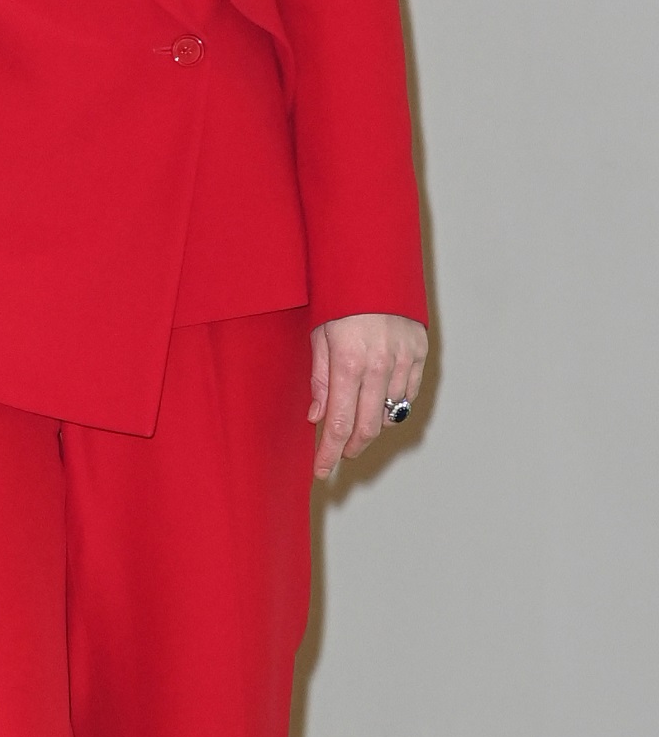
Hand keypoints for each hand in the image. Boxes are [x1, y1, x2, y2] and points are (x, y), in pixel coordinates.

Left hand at [308, 313, 427, 479]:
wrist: (376, 265)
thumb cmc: (341, 298)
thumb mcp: (319, 335)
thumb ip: (320, 378)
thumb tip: (317, 417)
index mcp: (348, 363)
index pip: (338, 423)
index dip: (329, 453)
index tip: (322, 471)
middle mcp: (378, 367)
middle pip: (366, 427)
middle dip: (350, 447)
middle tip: (339, 453)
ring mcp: (403, 361)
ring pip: (389, 414)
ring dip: (371, 426)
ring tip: (356, 426)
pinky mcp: (419, 354)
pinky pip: (407, 394)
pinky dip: (393, 405)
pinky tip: (379, 404)